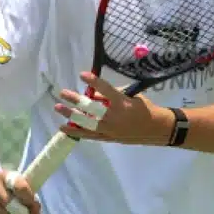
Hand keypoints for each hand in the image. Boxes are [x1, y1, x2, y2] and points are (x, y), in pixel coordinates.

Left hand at [54, 72, 174, 145]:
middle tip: (63, 92)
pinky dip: (76, 131)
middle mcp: (114, 117)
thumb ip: (113, 95)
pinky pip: (89, 135)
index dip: (94, 82)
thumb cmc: (145, 108)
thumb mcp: (132, 97)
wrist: (156, 129)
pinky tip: (63, 127)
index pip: (105, 90)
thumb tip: (95, 93)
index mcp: (122, 103)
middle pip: (91, 108)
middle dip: (75, 99)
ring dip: (71, 114)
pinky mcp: (107, 138)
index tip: (82, 75)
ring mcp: (109, 129)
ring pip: (86, 122)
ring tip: (58, 108)